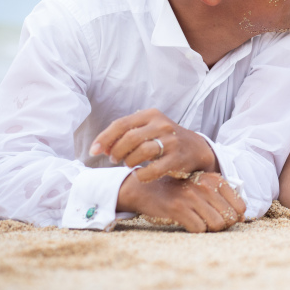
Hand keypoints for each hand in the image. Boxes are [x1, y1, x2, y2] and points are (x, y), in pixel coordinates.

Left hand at [90, 108, 216, 182]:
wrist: (196, 148)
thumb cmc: (165, 139)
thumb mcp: (148, 128)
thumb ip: (126, 133)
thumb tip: (100, 147)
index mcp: (152, 114)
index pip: (121, 124)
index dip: (104, 138)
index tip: (93, 151)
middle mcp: (162, 125)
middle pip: (129, 138)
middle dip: (117, 152)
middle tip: (115, 159)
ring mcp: (171, 141)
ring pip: (140, 152)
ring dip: (129, 162)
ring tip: (129, 164)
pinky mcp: (177, 158)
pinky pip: (152, 169)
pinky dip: (141, 174)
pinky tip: (140, 174)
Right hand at [117, 171, 246, 232]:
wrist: (146, 189)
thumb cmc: (179, 190)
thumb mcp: (203, 187)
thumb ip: (223, 198)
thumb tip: (243, 218)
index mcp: (215, 180)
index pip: (240, 206)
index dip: (234, 216)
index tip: (223, 217)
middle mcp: (206, 186)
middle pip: (229, 217)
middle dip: (222, 225)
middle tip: (209, 222)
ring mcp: (192, 196)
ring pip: (216, 224)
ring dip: (210, 229)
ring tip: (199, 222)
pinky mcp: (178, 208)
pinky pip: (199, 228)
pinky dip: (196, 230)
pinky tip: (188, 223)